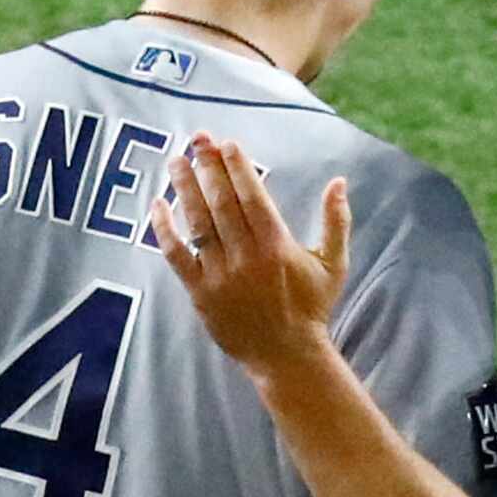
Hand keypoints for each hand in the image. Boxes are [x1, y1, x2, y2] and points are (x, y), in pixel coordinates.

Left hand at [153, 133, 351, 377]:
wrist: (287, 356)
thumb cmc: (312, 309)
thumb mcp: (334, 265)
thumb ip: (336, 221)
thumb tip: (339, 182)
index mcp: (277, 245)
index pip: (252, 196)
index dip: (237, 167)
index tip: (226, 144)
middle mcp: (246, 256)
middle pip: (222, 202)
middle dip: (208, 167)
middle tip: (198, 140)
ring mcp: (220, 274)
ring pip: (198, 222)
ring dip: (185, 187)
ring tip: (176, 161)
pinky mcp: (201, 292)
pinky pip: (177, 255)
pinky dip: (165, 229)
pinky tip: (158, 204)